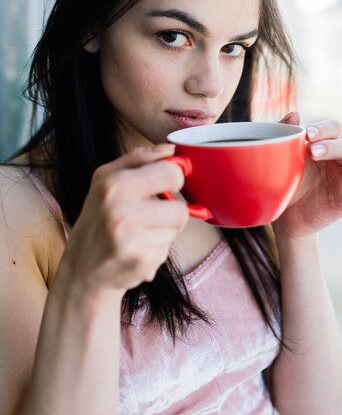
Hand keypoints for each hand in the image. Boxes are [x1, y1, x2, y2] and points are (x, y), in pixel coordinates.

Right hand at [61, 144, 188, 296]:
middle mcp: (120, 210)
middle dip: (173, 212)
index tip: (164, 186)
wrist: (81, 271)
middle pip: (181, 209)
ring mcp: (131, 240)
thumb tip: (171, 149)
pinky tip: (135, 251)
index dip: (174, 180)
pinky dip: (155, 251)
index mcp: (114, 184)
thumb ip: (138, 158)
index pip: (172, 173)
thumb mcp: (105, 180)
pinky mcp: (141, 263)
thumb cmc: (97, 220)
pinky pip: (167, 250)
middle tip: (153, 215)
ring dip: (162, 232)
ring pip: (175, 230)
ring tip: (138, 234)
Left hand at [273, 112, 341, 240]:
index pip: (332, 129)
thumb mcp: (280, 158)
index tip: (307, 134)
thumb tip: (295, 114)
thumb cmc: (284, 181)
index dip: (323, 129)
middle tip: (313, 152)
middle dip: (332, 147)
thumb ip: (285, 135)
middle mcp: (337, 159)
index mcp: (323, 145)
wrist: (284, 216)